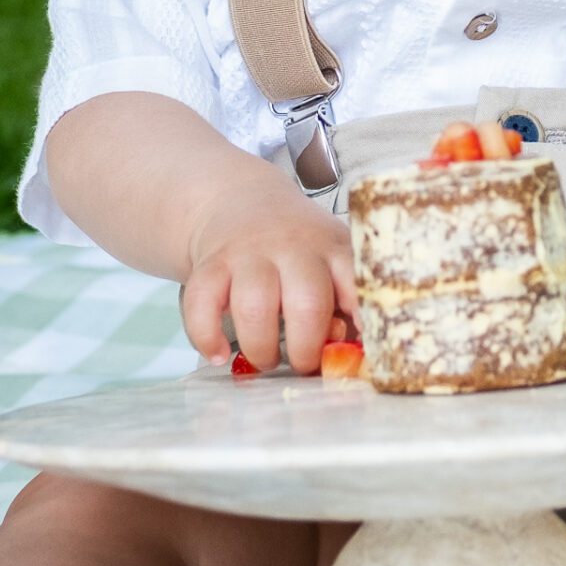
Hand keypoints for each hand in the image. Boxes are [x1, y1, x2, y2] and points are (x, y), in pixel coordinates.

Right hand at [179, 187, 358, 373]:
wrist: (242, 201)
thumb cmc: (298, 247)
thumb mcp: (331, 258)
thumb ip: (346, 301)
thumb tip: (358, 355)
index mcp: (333, 248)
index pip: (356, 282)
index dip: (362, 317)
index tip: (363, 348)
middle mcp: (293, 247)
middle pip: (306, 303)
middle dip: (306, 349)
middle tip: (304, 364)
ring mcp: (249, 253)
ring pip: (254, 307)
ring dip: (261, 348)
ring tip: (267, 360)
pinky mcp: (210, 263)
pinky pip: (202, 303)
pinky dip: (206, 336)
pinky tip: (218, 354)